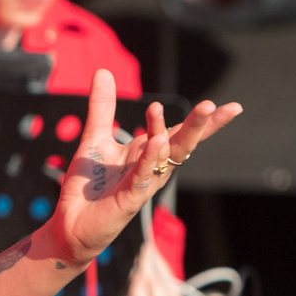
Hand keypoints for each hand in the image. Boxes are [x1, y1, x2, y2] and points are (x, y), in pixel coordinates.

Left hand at [47, 70, 241, 266]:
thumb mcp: (94, 137)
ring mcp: (143, 183)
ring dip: (184, 133)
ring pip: (170, 156)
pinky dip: (151, 157)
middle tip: (217, 106)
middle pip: (183, 142)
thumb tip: (103, 71)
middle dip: (202, 124)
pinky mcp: (129, 198)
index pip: (180, 132)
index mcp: (148, 152)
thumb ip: (103, 106)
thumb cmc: (88, 186)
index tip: (226, 105)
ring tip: (202, 110)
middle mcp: (152, 167)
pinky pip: (143, 174)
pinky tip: (158, 139)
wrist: (70, 224)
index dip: (204, 120)